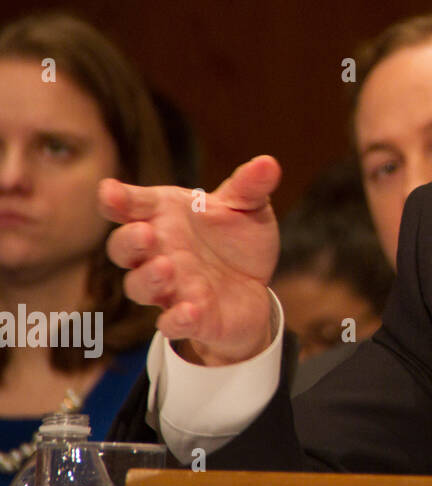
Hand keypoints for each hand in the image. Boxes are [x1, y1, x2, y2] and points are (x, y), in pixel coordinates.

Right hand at [98, 155, 282, 364]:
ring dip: (149, 278)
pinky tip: (189, 311)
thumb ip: (250, 187)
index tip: (110, 191)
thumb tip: (267, 162)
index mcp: (166, 217)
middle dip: (128, 241)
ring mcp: (171, 288)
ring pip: (140, 287)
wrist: (254, 288)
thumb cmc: (236, 241)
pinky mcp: (191, 319)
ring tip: (167, 267)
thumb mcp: (248, 208)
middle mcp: (159, 253)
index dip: (118, 199)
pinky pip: (173, 323)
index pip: (133, 206)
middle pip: (123, 248)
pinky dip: (177, 319)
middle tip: (145, 234)